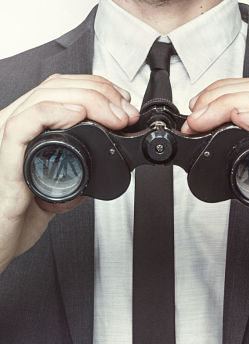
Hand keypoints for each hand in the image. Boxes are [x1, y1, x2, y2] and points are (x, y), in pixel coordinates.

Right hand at [0, 74, 138, 273]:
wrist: (0, 242)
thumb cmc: (19, 217)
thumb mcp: (57, 188)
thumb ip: (73, 174)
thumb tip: (98, 172)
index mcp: (27, 130)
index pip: (60, 89)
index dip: (96, 88)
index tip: (123, 103)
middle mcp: (14, 127)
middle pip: (56, 87)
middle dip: (100, 93)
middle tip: (126, 112)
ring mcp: (6, 140)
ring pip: (43, 98)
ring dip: (88, 100)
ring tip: (114, 115)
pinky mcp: (5, 158)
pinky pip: (23, 124)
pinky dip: (53, 113)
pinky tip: (77, 114)